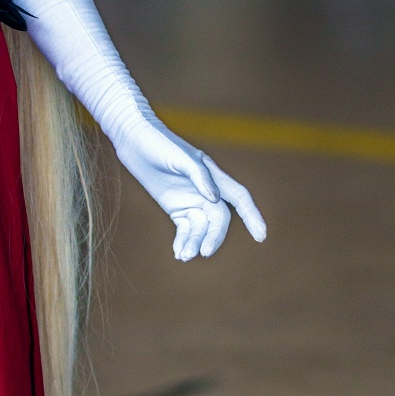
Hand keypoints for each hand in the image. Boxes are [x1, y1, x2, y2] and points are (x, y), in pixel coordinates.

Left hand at [109, 107, 267, 261]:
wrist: (133, 139)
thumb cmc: (159, 143)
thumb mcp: (180, 157)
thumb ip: (199, 176)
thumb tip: (216, 200)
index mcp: (213, 175)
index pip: (239, 198)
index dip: (252, 216)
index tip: (261, 236)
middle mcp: (206, 191)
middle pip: (218, 220)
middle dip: (213, 237)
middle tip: (202, 252)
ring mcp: (191, 200)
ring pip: (201, 228)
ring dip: (195, 243)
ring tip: (184, 256)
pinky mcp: (175, 207)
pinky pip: (184, 229)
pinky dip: (183, 241)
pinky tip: (178, 253)